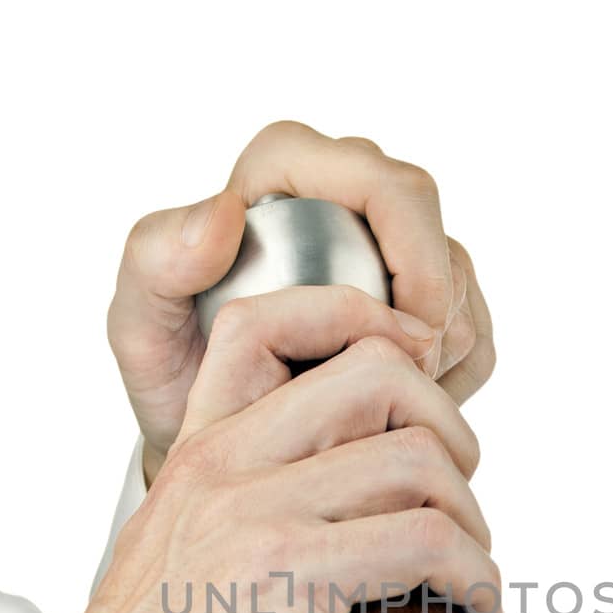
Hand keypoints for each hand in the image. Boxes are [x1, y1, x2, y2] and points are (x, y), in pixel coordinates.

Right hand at [24, 293, 502, 612]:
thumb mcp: (188, 572)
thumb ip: (247, 523)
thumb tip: (359, 529)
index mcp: (197, 453)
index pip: (272, 322)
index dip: (370, 332)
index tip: (423, 408)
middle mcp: (221, 465)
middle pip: (379, 373)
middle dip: (452, 435)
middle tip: (460, 511)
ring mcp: (249, 516)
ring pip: (418, 460)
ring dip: (475, 524)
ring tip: (471, 582)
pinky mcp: (281, 579)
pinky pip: (425, 542)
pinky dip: (477, 580)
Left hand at [106, 121, 495, 483]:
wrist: (214, 441)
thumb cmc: (174, 379)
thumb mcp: (140, 326)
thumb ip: (154, 260)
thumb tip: (224, 212)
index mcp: (285, 171)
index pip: (387, 185)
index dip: (416, 260)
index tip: (402, 342)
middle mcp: (346, 194)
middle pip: (436, 233)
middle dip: (435, 317)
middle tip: (402, 389)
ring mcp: (391, 249)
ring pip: (461, 286)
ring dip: (439, 355)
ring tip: (373, 408)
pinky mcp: (425, 303)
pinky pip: (472, 333)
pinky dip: (449, 379)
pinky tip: (393, 409)